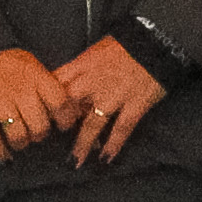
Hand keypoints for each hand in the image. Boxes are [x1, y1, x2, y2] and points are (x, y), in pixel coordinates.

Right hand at [0, 48, 68, 165]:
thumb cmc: (6, 65)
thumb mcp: (31, 65)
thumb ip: (46, 82)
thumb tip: (68, 103)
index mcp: (37, 77)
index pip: (60, 102)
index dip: (66, 118)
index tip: (65, 125)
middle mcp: (20, 90)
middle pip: (40, 123)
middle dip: (41, 134)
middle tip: (38, 135)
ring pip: (18, 133)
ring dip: (21, 143)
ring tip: (21, 143)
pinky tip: (3, 156)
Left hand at [50, 37, 164, 167]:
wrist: (160, 39)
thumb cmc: (129, 41)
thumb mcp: (98, 48)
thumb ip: (83, 66)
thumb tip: (71, 82)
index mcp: (82, 66)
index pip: (54, 87)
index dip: (45, 102)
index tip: (41, 115)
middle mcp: (93, 83)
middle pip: (68, 110)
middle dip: (61, 127)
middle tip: (56, 141)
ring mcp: (114, 95)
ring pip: (91, 125)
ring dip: (81, 146)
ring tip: (74, 162)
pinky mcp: (135, 104)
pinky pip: (121, 129)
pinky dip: (113, 145)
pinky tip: (106, 158)